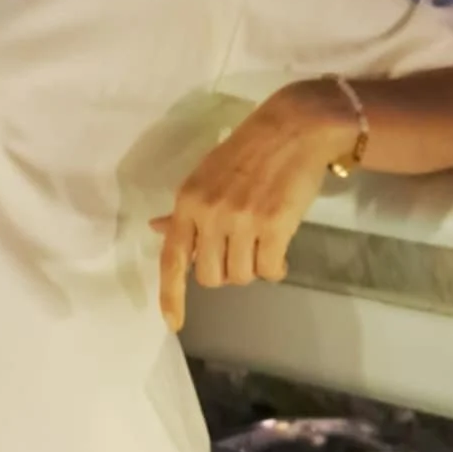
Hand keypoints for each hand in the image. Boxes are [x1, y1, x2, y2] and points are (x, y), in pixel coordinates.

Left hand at [149, 82, 347, 333]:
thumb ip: (185, 209)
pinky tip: (281, 251)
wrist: (294, 128)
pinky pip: (269, 270)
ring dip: (254, 267)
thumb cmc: (249, 150)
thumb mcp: (205, 174)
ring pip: (241, 275)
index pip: (172, 258)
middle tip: (242, 250)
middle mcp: (210, 214)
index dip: (171, 296)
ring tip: (263, 243)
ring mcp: (242, 221)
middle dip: (226, 271)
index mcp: (188, 201)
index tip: (173, 323)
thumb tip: (158, 230)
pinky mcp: (275, 226)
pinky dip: (276, 268)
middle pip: (210, 277)